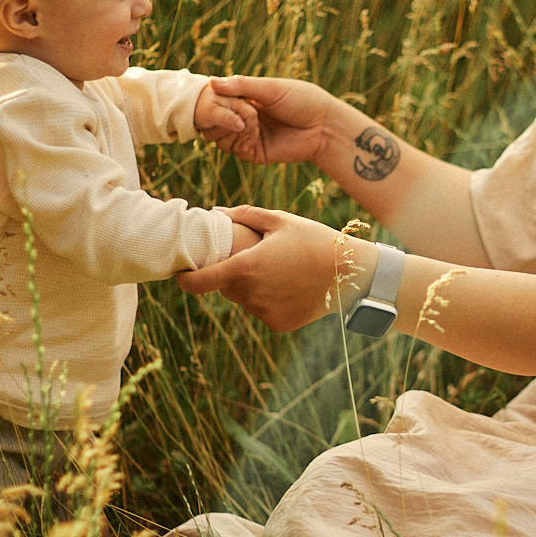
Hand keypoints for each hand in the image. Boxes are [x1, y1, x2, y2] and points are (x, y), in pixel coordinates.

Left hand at [177, 206, 375, 332]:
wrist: (351, 272)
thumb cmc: (314, 239)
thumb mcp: (280, 219)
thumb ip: (244, 215)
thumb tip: (216, 212)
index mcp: (244, 268)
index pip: (196, 284)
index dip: (185, 279)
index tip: (184, 272)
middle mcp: (250, 295)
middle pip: (225, 288)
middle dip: (231, 274)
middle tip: (254, 259)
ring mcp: (264, 313)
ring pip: (245, 300)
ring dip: (251, 287)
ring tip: (279, 270)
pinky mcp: (279, 324)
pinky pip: (263, 310)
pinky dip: (270, 300)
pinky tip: (291, 286)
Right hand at [203, 76, 334, 165]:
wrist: (324, 127)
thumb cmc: (302, 100)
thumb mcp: (271, 88)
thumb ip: (243, 86)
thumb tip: (212, 81)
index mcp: (247, 99)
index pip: (217, 100)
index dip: (214, 99)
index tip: (218, 96)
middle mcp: (244, 117)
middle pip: (213, 120)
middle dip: (219, 115)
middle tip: (236, 111)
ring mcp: (247, 136)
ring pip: (219, 136)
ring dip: (228, 127)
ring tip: (246, 122)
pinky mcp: (254, 153)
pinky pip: (233, 149)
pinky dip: (237, 139)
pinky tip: (251, 132)